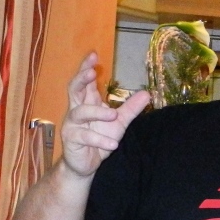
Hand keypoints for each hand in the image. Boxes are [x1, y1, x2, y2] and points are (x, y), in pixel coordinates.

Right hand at [60, 52, 150, 176]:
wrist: (88, 164)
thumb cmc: (100, 138)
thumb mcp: (119, 122)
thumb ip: (131, 108)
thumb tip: (147, 93)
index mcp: (87, 102)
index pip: (85, 82)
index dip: (87, 68)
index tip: (94, 55)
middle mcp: (76, 110)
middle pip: (74, 89)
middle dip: (80, 79)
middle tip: (90, 71)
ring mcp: (72, 125)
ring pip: (79, 113)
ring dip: (97, 113)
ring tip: (113, 115)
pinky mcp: (71, 140)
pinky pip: (85, 137)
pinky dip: (100, 139)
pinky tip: (113, 143)